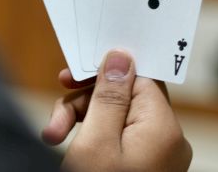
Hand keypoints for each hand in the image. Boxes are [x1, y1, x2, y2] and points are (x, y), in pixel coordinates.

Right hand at [42, 50, 191, 171]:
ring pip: (113, 116)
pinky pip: (115, 136)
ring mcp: (152, 154)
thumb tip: (121, 56)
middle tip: (56, 120)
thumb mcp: (96, 141)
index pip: (138, 78)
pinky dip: (88, 137)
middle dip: (83, 103)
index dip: (105, 72)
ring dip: (79, 121)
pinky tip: (65, 144)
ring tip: (52, 136)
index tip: (72, 76)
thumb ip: (109, 95)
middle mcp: (164, 139)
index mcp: (162, 128)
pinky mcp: (139, 164)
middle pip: (121, 97)